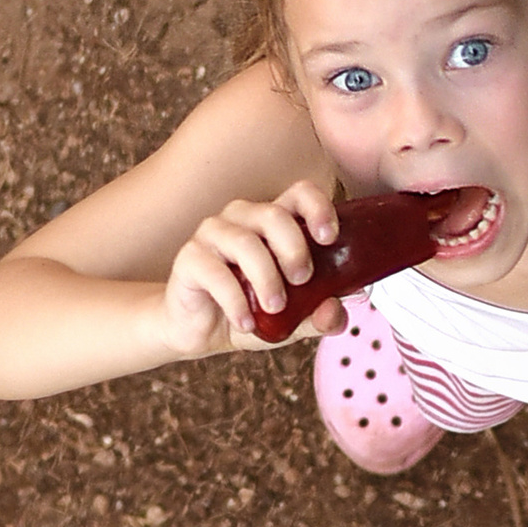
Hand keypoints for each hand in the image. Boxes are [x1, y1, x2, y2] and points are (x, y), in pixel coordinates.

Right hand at [159, 182, 347, 356]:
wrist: (201, 332)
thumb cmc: (250, 310)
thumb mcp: (292, 320)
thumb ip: (317, 316)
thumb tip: (338, 311)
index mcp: (273, 223)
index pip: (300, 194)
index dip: (318, 208)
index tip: (329, 237)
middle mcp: (243, 220)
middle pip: (274, 215)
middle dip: (294, 249)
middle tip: (302, 280)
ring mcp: (213, 235)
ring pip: (244, 242)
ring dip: (266, 277)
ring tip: (275, 308)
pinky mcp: (189, 259)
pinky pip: (214, 271)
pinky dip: (235, 300)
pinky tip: (245, 321)